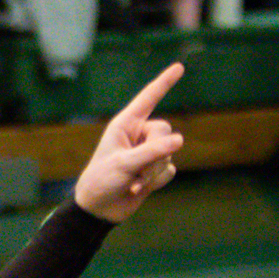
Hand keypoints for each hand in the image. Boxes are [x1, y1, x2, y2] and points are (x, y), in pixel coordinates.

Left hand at [72, 63, 183, 222]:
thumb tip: (180, 140)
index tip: (179, 67)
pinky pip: (169, 170)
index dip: (164, 82)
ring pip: (169, 153)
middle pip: (165, 130)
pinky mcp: (154, 170)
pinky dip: (156, 181)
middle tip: (137, 168)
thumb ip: (151, 151)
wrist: (98, 209)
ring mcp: (147, 152)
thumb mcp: (124, 164)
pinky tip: (138, 189)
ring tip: (132, 183)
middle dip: (155, 151)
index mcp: (125, 125)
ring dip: (153, 171)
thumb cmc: (102, 181)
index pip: (148, 98)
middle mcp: (138, 135)